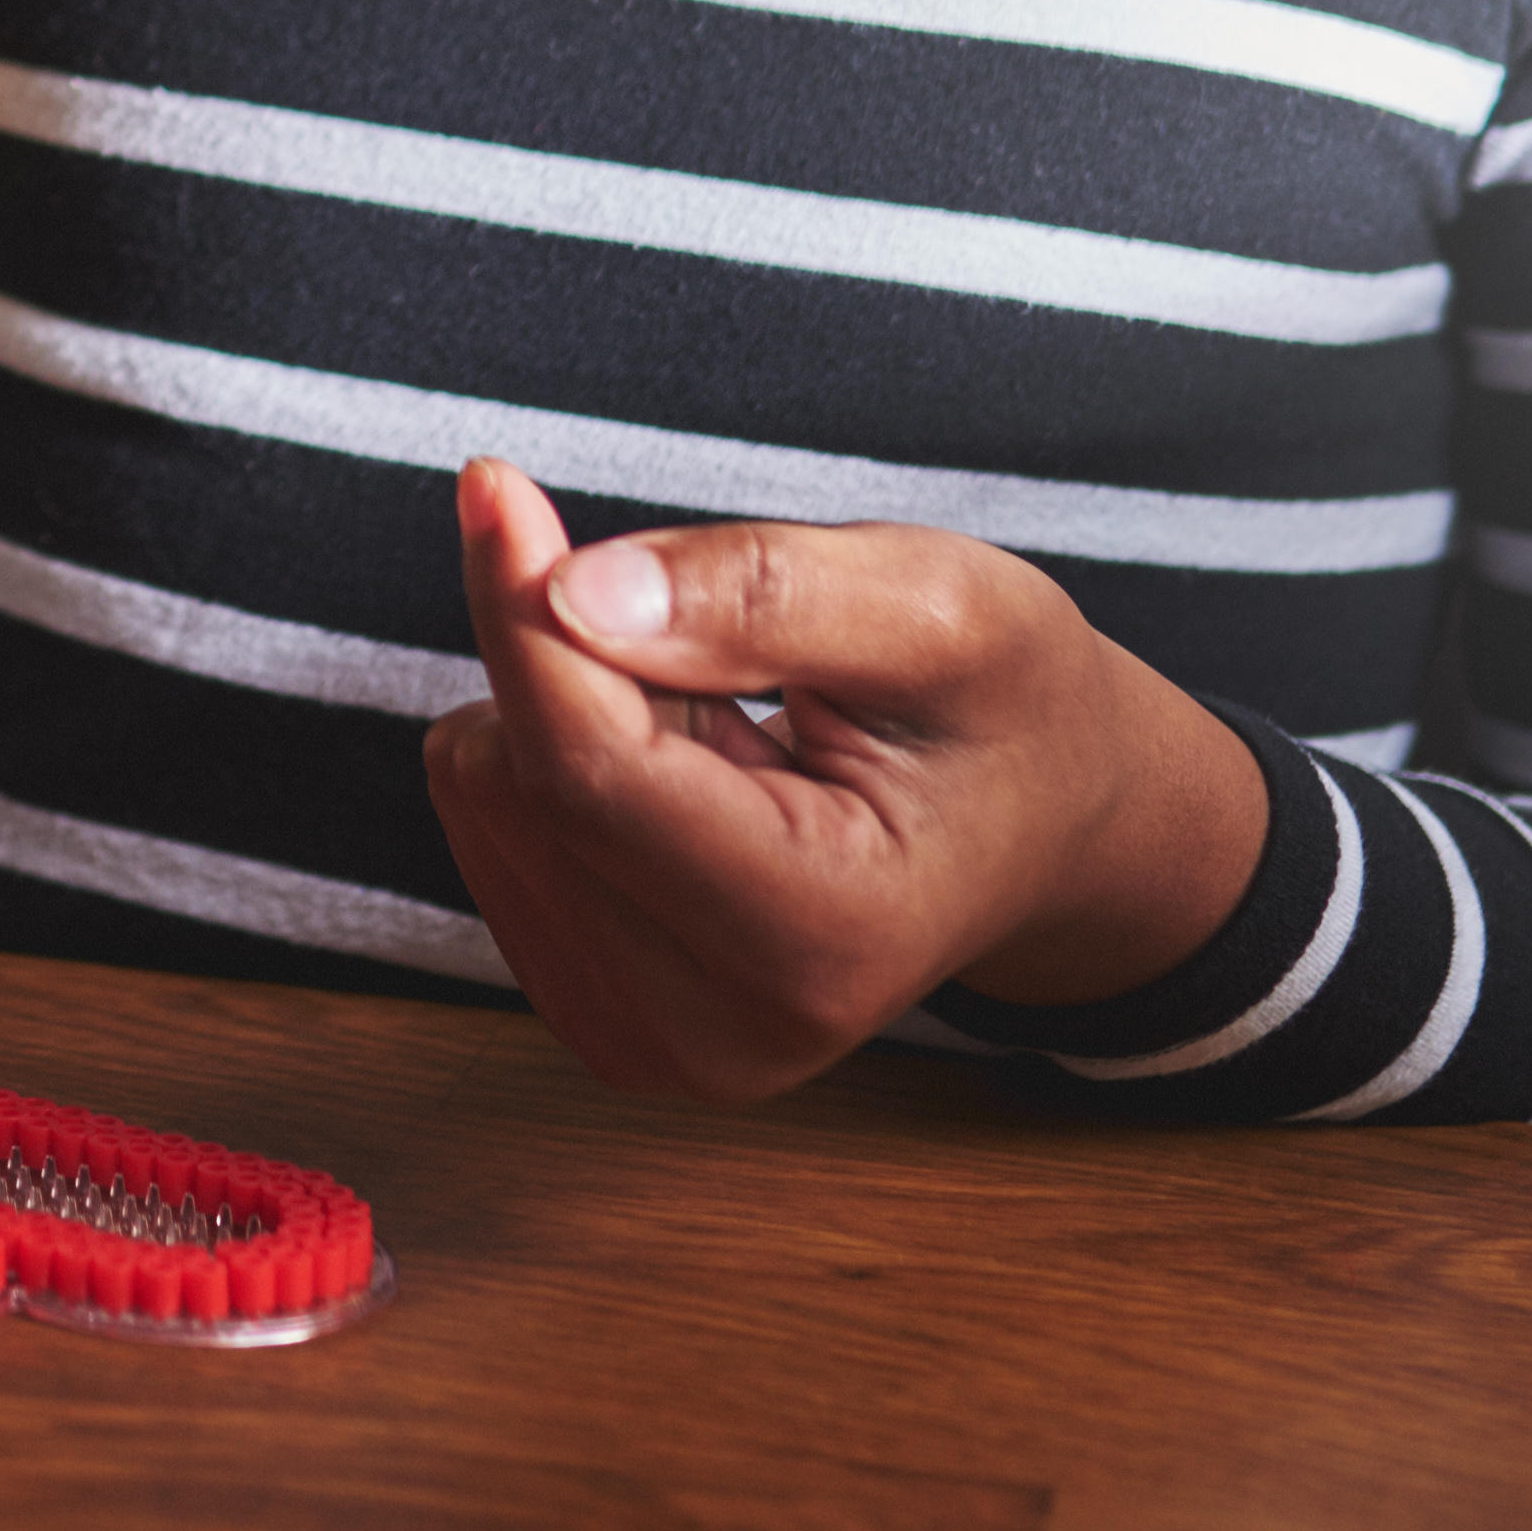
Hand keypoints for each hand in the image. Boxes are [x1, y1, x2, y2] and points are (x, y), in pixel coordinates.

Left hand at [417, 459, 1266, 1100]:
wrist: (1042, 829)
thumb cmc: (1008, 708)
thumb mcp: (943, 608)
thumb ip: (764, 592)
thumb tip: (575, 595)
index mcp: (824, 938)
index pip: (592, 772)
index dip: (526, 609)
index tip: (497, 483)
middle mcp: (724, 1032)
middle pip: (527, 779)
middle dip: (584, 657)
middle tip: (730, 647)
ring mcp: (652, 1047)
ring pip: (488, 796)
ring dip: (583, 712)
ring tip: (730, 729)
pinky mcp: (600, 1023)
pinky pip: (491, 830)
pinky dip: (569, 764)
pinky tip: (691, 777)